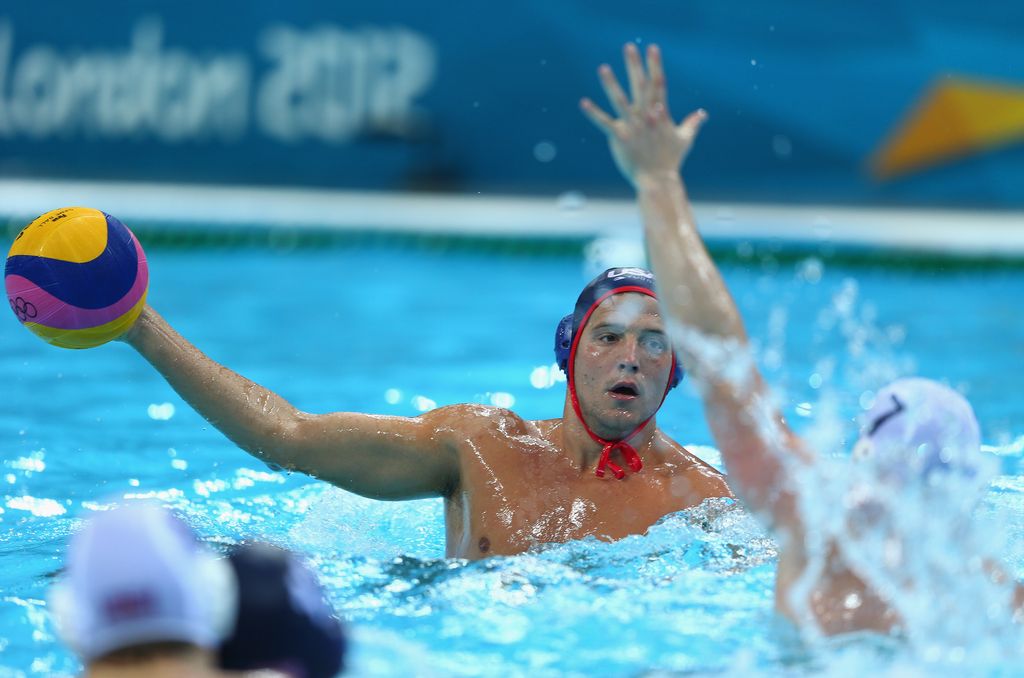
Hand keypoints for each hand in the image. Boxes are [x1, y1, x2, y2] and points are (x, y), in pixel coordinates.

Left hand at [580, 43, 706, 187]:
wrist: (658, 179)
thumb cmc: (671, 160)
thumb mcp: (685, 139)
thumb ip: (692, 123)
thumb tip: (703, 114)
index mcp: (660, 113)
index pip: (658, 83)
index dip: (655, 65)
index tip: (652, 48)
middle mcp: (646, 115)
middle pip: (640, 85)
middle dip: (634, 65)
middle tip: (629, 47)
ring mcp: (633, 126)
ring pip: (620, 100)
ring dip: (610, 84)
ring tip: (603, 68)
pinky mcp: (620, 137)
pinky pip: (604, 123)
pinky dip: (593, 113)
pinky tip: (583, 102)